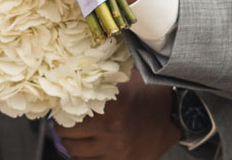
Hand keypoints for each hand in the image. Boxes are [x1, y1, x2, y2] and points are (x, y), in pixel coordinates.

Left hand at [54, 79, 179, 159]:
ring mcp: (119, 153)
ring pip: (79, 156)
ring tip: (77, 138)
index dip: (58, 117)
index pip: (66, 120)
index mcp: (108, 112)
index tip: (57, 113)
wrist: (174, 113)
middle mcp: (112, 135)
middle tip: (64, 126)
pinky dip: (88, 157)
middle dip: (63, 132)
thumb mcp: (118, 80)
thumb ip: (94, 82)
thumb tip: (64, 79)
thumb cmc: (144, 93)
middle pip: (68, 140)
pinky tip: (90, 148)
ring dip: (74, 146)